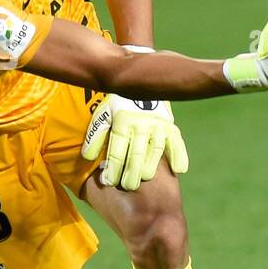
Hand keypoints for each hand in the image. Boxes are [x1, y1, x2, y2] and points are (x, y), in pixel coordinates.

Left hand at [82, 47, 188, 189]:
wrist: (142, 81)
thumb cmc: (119, 104)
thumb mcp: (104, 114)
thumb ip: (95, 136)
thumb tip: (87, 157)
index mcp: (122, 120)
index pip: (117, 149)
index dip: (112, 167)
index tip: (108, 182)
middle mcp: (141, 123)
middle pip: (136, 153)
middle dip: (131, 172)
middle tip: (127, 187)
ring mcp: (159, 126)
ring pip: (155, 150)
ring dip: (151, 167)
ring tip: (145, 180)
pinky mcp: (172, 127)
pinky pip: (177, 143)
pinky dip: (180, 156)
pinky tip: (179, 170)